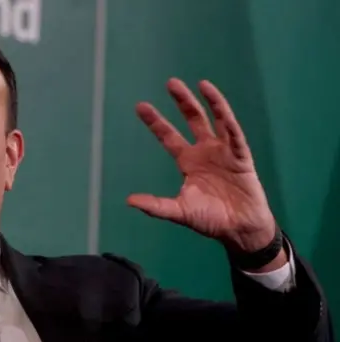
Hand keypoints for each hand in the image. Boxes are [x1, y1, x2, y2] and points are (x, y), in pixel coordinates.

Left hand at [127, 78, 275, 253]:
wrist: (240, 230)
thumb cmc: (210, 220)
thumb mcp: (179, 211)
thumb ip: (156, 206)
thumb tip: (129, 201)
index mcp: (188, 162)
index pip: (169, 136)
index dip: (156, 122)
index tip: (141, 105)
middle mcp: (205, 152)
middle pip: (192, 120)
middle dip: (182, 102)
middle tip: (171, 83)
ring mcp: (224, 152)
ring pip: (215, 120)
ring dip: (207, 102)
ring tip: (198, 83)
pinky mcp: (241, 157)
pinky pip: (235, 134)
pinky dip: (227, 118)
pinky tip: (219, 103)